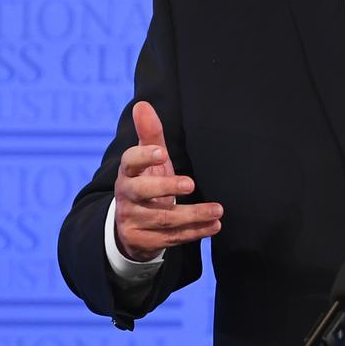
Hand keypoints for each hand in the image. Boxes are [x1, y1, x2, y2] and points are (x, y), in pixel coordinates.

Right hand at [114, 101, 222, 261]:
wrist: (131, 226)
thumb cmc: (146, 182)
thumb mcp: (148, 159)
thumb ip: (150, 134)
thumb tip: (143, 103)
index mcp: (127, 173)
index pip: (129, 162)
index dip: (144, 157)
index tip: (163, 153)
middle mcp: (126, 197)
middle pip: (142, 192)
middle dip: (166, 188)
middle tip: (191, 184)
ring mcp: (132, 221)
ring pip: (163, 219)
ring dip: (193, 215)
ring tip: (218, 210)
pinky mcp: (143, 242)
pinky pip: (171, 238)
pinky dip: (194, 232)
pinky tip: (214, 225)